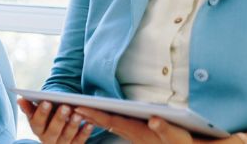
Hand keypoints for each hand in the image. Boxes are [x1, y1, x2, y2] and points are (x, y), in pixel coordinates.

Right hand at [19, 98, 92, 143]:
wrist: (57, 133)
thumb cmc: (47, 117)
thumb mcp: (37, 113)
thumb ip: (29, 107)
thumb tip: (20, 99)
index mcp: (37, 130)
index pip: (37, 123)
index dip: (41, 113)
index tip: (47, 101)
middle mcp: (47, 140)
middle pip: (53, 131)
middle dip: (59, 118)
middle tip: (66, 107)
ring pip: (67, 137)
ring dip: (72, 125)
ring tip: (78, 114)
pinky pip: (79, 141)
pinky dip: (85, 133)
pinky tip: (90, 124)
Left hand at [75, 108, 210, 143]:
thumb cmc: (179, 141)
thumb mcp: (175, 135)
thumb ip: (163, 127)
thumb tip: (153, 119)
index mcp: (135, 131)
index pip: (110, 121)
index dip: (94, 114)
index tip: (78, 108)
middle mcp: (129, 132)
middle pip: (103, 121)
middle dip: (86, 113)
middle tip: (67, 105)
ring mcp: (130, 133)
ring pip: (106, 123)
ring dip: (90, 116)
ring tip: (73, 108)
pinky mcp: (132, 132)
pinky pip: (111, 125)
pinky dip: (99, 119)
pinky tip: (90, 116)